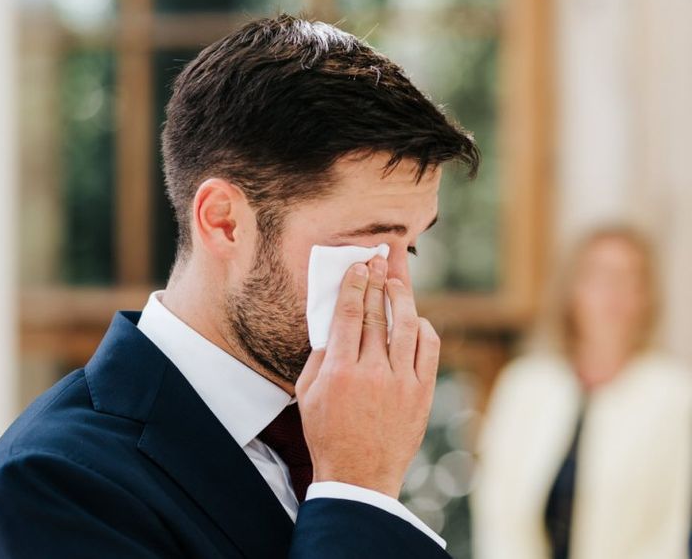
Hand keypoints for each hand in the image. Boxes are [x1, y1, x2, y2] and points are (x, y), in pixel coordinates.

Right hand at [295, 256, 440, 497]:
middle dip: (376, 281)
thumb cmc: (327, 432)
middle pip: (376, 314)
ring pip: (405, 326)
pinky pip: (429, 349)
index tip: (357, 266)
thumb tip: (333, 320)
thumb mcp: (307, 393)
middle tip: (377, 261)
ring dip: (401, 297)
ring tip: (396, 280)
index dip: (353, 285)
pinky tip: (415, 318)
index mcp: (340, 371)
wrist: (360, 475)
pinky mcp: (422, 393)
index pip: (348, 314)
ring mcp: (402, 382)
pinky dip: (423, 328)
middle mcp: (373, 372)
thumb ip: (320, 355)